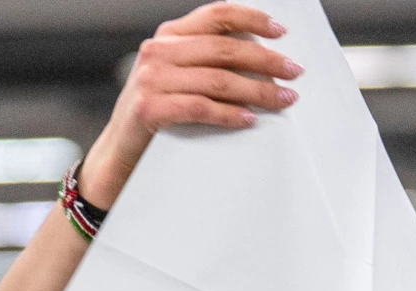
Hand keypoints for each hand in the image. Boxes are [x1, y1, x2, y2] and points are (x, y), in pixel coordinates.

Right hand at [81, 3, 303, 207]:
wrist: (121, 151)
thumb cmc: (159, 112)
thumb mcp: (178, 76)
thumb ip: (207, 61)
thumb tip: (262, 60)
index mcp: (169, 37)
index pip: (216, 15)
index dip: (252, 19)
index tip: (281, 31)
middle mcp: (158, 51)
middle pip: (224, 49)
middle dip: (266, 61)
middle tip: (294, 72)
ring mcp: (152, 79)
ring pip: (218, 79)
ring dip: (258, 91)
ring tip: (283, 99)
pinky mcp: (150, 108)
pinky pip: (201, 107)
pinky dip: (230, 114)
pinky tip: (250, 119)